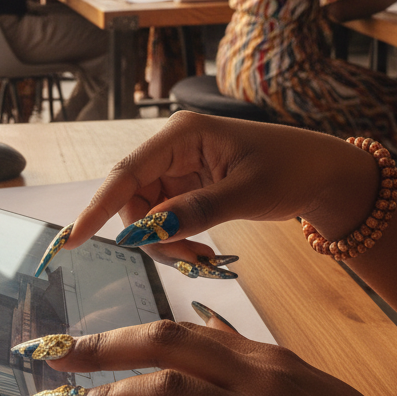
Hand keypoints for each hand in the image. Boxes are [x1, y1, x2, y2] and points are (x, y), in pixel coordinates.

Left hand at [44, 319, 396, 395]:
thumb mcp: (306, 385)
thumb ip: (252, 356)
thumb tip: (206, 321)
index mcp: (267, 359)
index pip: (181, 330)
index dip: (124, 333)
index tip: (81, 342)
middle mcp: (260, 380)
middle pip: (164, 345)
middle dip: (101, 347)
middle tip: (54, 357)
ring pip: (167, 390)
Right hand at [63, 111, 378, 268]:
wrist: (323, 174)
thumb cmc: (291, 169)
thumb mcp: (247, 192)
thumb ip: (196, 211)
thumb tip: (148, 231)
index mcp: (183, 134)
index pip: (127, 172)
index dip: (97, 207)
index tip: (73, 239)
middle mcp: (174, 148)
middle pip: (133, 199)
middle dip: (151, 235)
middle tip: (190, 261)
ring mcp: (179, 168)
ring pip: (147, 215)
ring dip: (166, 243)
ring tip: (204, 260)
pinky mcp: (188, 186)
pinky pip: (165, 219)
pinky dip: (178, 242)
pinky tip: (203, 253)